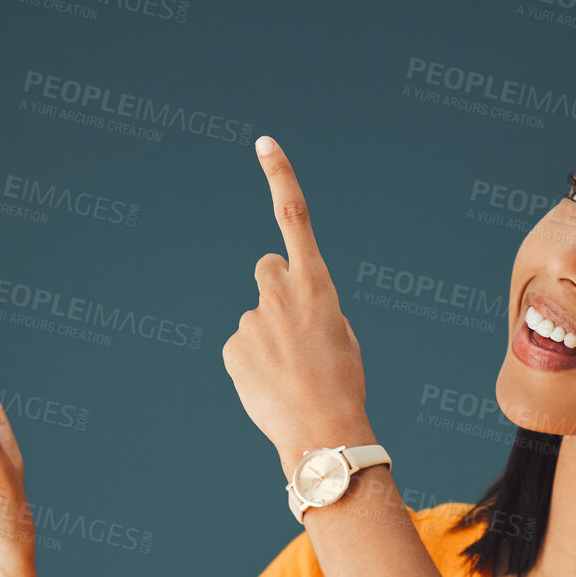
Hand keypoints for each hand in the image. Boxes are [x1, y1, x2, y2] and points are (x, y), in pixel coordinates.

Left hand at [221, 136, 374, 475]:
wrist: (321, 432)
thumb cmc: (342, 386)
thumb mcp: (342, 338)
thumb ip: (315, 308)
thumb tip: (289, 310)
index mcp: (317, 284)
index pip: (295, 218)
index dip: (280, 177)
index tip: (264, 144)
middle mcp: (280, 293)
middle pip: (267, 269)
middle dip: (275, 289)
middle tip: (292, 328)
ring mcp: (253, 319)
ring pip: (257, 320)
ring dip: (268, 340)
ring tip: (290, 375)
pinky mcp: (232, 347)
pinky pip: (241, 349)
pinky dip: (253, 365)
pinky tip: (271, 387)